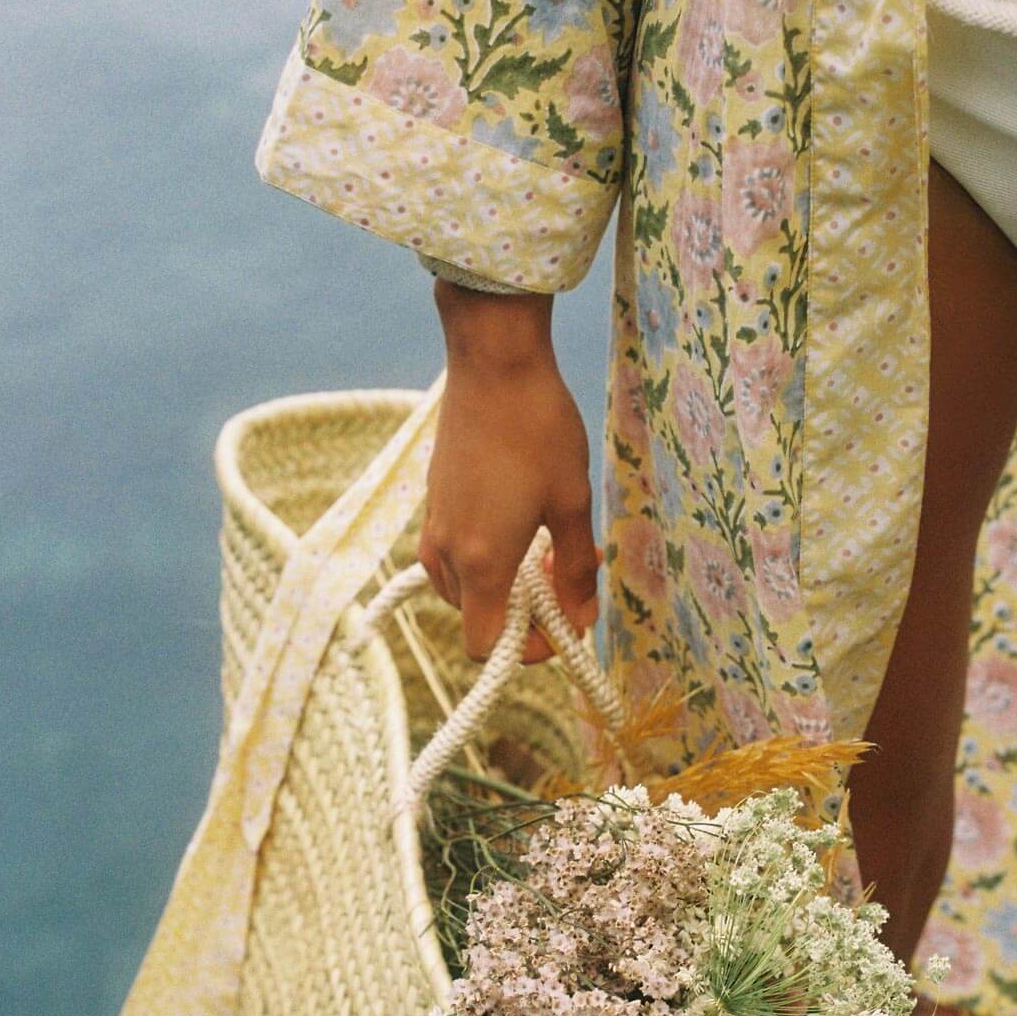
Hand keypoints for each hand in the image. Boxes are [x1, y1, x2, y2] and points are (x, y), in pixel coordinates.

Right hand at [418, 281, 600, 662]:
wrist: (492, 363)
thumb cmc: (538, 430)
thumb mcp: (573, 502)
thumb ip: (577, 569)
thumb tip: (582, 618)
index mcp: (480, 561)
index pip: (485, 646)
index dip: (526, 652)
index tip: (562, 625)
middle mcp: (446, 551)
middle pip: (475, 618)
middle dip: (522, 614)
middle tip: (566, 578)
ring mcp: (434, 524)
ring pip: (463, 587)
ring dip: (504, 585)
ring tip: (547, 549)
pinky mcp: (434, 500)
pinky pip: (454, 554)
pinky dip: (486, 557)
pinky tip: (522, 520)